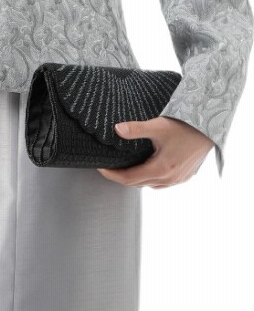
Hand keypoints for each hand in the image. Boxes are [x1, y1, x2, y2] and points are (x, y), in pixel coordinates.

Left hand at [96, 117, 213, 187]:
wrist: (209, 129)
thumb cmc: (185, 127)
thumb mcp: (158, 126)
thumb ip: (136, 129)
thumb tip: (116, 129)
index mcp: (161, 169)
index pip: (129, 178)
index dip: (112, 175)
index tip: (100, 168)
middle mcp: (169, 178)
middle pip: (138, 184)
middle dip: (120, 177)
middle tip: (108, 167)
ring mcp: (178, 179)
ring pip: (150, 185)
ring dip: (135, 179)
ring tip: (123, 168)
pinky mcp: (184, 176)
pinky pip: (161, 183)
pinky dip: (149, 178)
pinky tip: (145, 169)